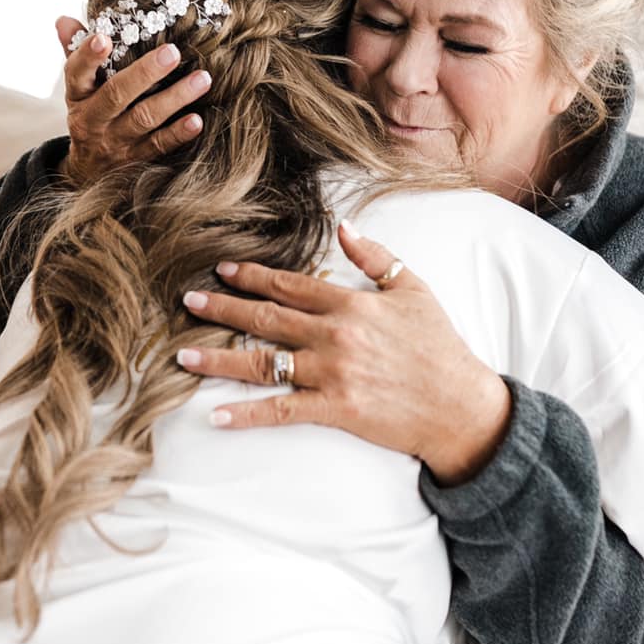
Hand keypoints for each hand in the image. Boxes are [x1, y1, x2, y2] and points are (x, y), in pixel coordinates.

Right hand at [55, 17, 210, 186]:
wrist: (88, 171)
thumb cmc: (90, 111)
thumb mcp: (78, 86)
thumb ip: (75, 51)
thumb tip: (64, 19)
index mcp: (77, 94)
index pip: (76, 73)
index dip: (88, 56)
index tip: (104, 37)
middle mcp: (93, 119)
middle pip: (117, 95)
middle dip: (145, 73)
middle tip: (173, 52)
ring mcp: (115, 141)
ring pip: (144, 119)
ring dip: (174, 98)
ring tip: (203, 79)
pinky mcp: (135, 158)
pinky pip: (158, 146)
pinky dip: (178, 134)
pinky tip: (197, 120)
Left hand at [176, 220, 511, 485]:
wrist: (461, 405)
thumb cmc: (440, 347)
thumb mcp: (414, 290)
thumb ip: (376, 257)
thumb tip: (343, 227)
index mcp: (352, 303)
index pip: (290, 284)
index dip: (252, 276)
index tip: (222, 269)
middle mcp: (335, 334)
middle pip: (266, 318)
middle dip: (222, 308)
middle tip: (188, 302)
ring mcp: (333, 372)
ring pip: (263, 363)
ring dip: (219, 359)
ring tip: (182, 355)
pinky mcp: (335, 408)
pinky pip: (282, 410)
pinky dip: (246, 414)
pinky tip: (216, 415)